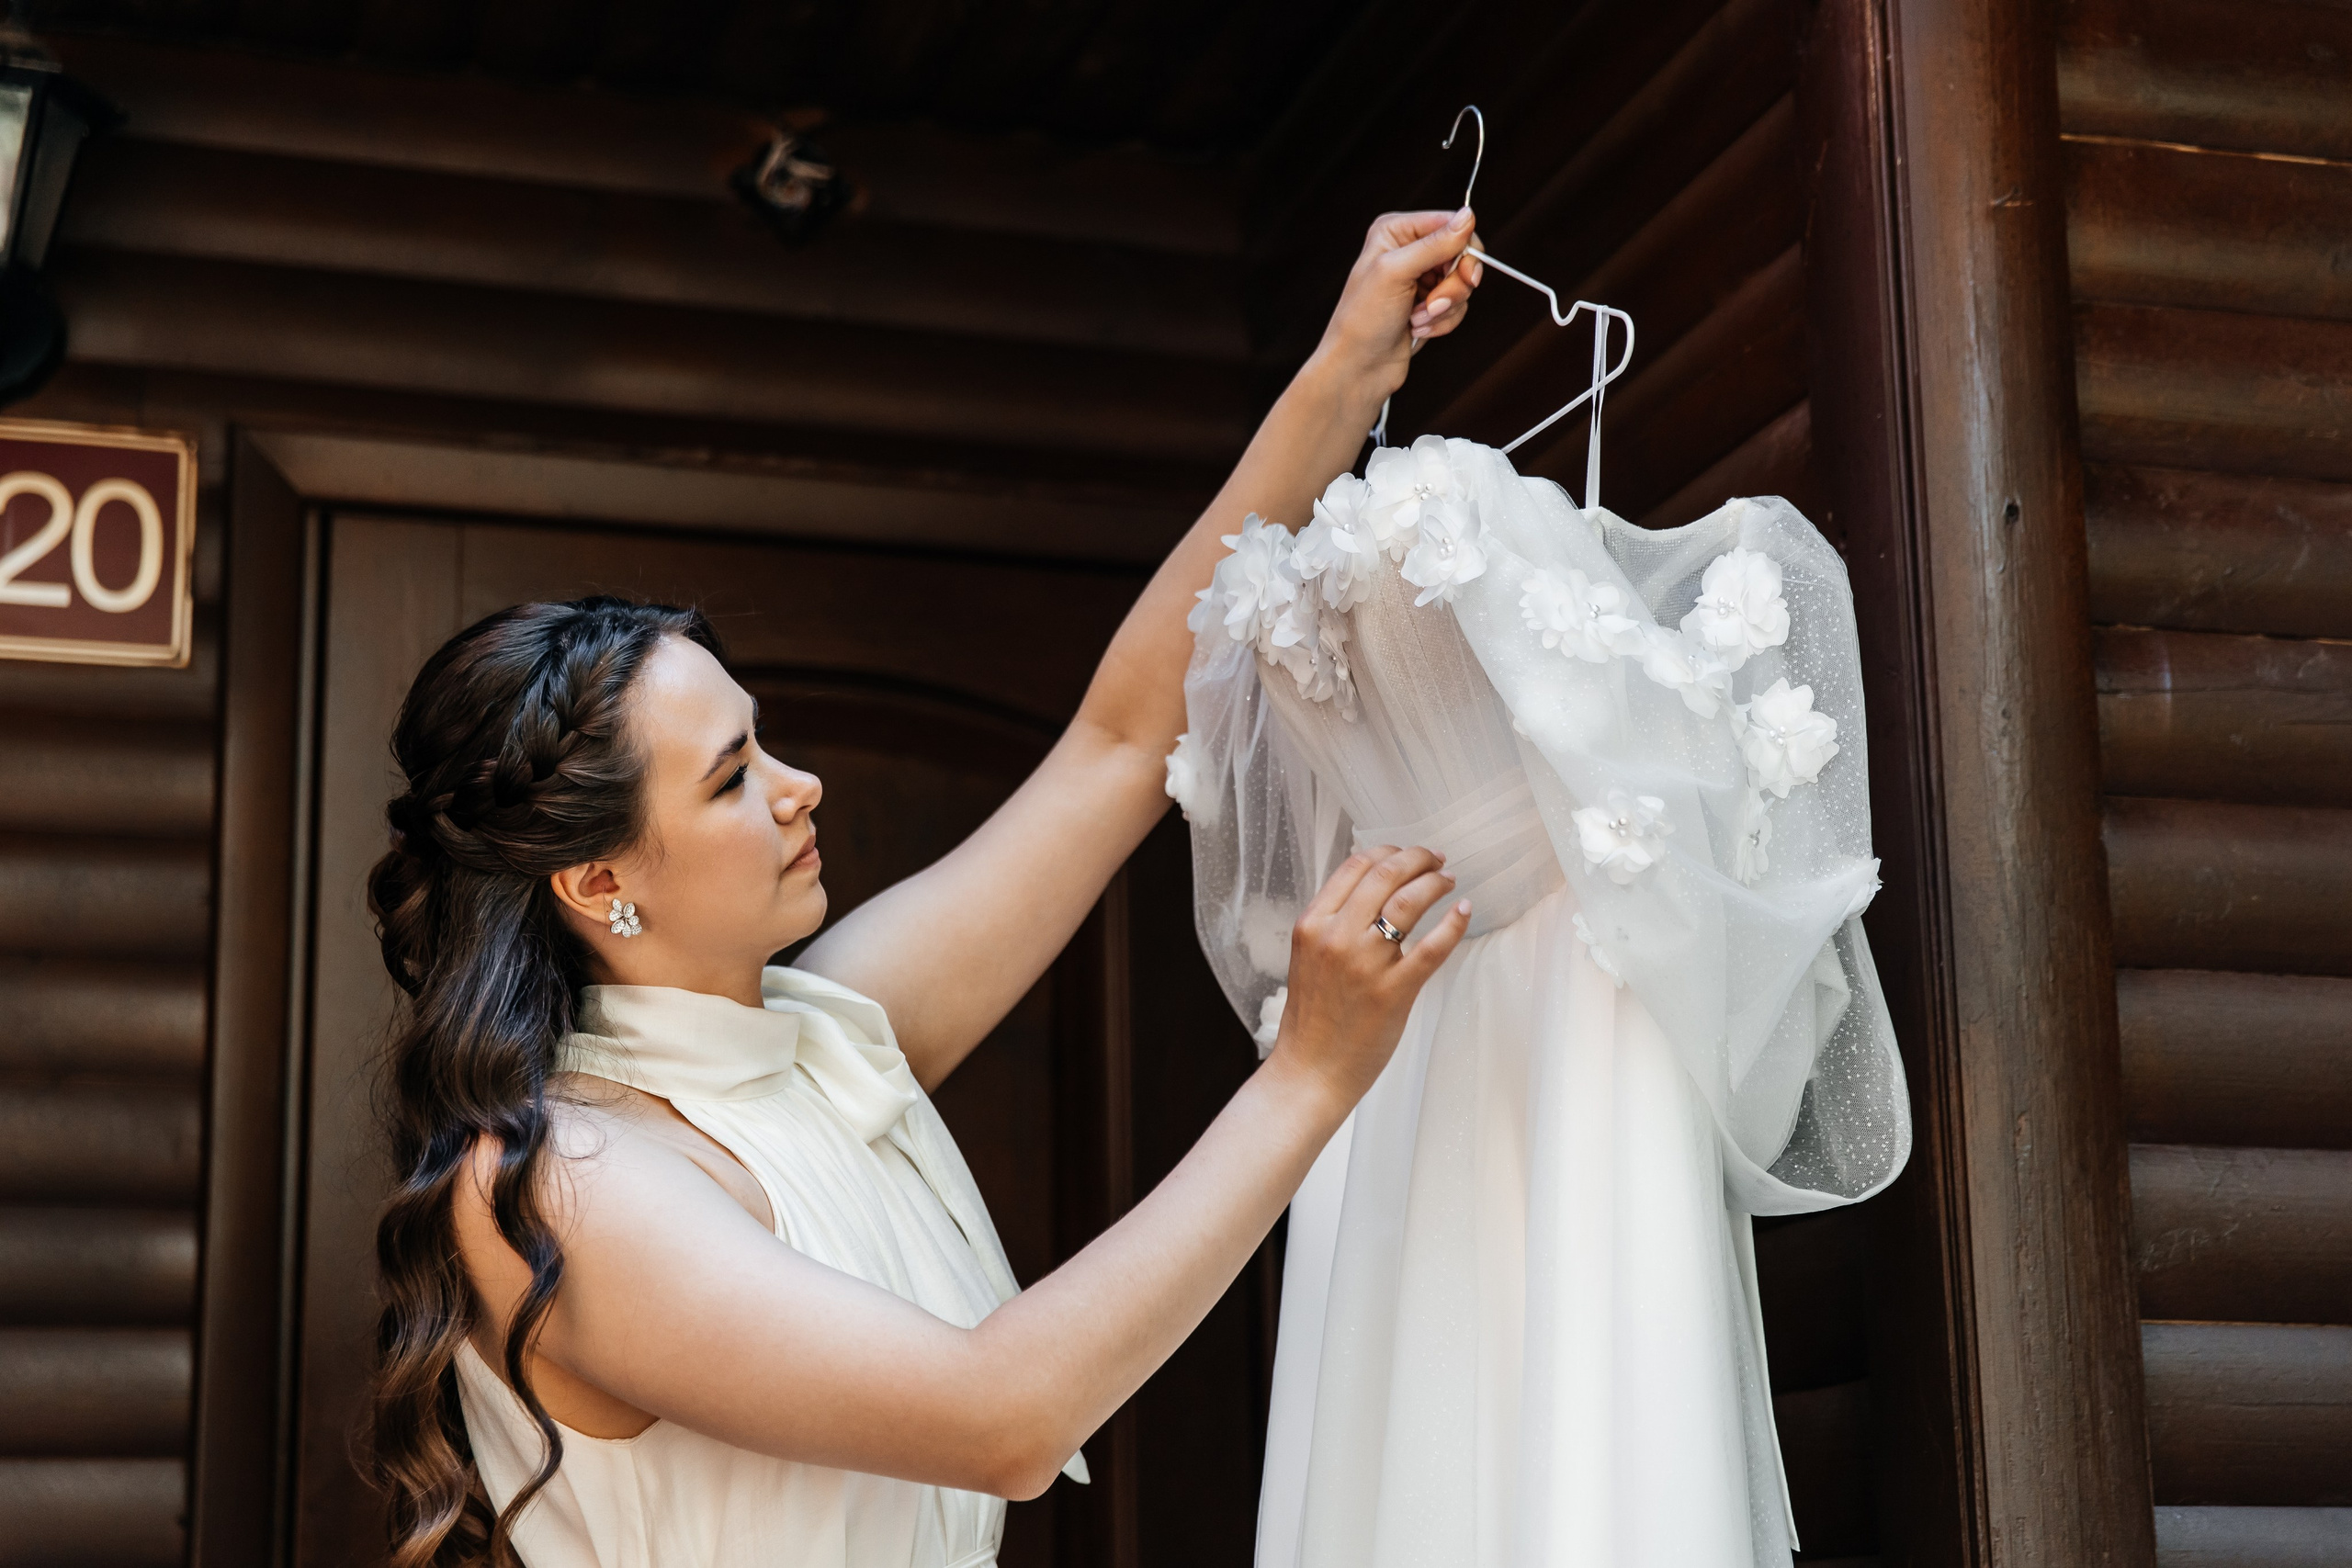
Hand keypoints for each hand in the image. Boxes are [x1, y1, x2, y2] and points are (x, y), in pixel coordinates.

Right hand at [1266, 845, 1470, 1110]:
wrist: (1310, 1071)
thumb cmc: (1313, 1019)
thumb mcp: (1309, 958)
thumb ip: (1333, 925)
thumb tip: (1371, 891)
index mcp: (1312, 925)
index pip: (1355, 866)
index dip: (1388, 851)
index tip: (1407, 854)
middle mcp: (1336, 937)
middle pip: (1385, 875)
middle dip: (1418, 859)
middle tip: (1436, 860)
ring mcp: (1365, 964)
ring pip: (1409, 901)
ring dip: (1435, 883)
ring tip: (1448, 881)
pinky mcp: (1393, 992)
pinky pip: (1432, 947)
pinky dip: (1453, 923)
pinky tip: (1463, 912)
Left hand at [1311, 209, 1485, 402]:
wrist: (1358, 368)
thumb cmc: (1364, 319)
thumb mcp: (1396, 273)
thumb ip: (1434, 244)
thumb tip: (1468, 215)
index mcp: (1397, 230)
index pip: (1452, 224)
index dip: (1465, 250)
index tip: (1466, 276)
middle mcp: (1410, 249)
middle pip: (1463, 255)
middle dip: (1453, 285)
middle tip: (1433, 305)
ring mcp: (1420, 278)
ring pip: (1463, 284)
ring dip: (1445, 308)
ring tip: (1417, 320)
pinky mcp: (1429, 304)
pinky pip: (1458, 306)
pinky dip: (1443, 321)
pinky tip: (1418, 329)